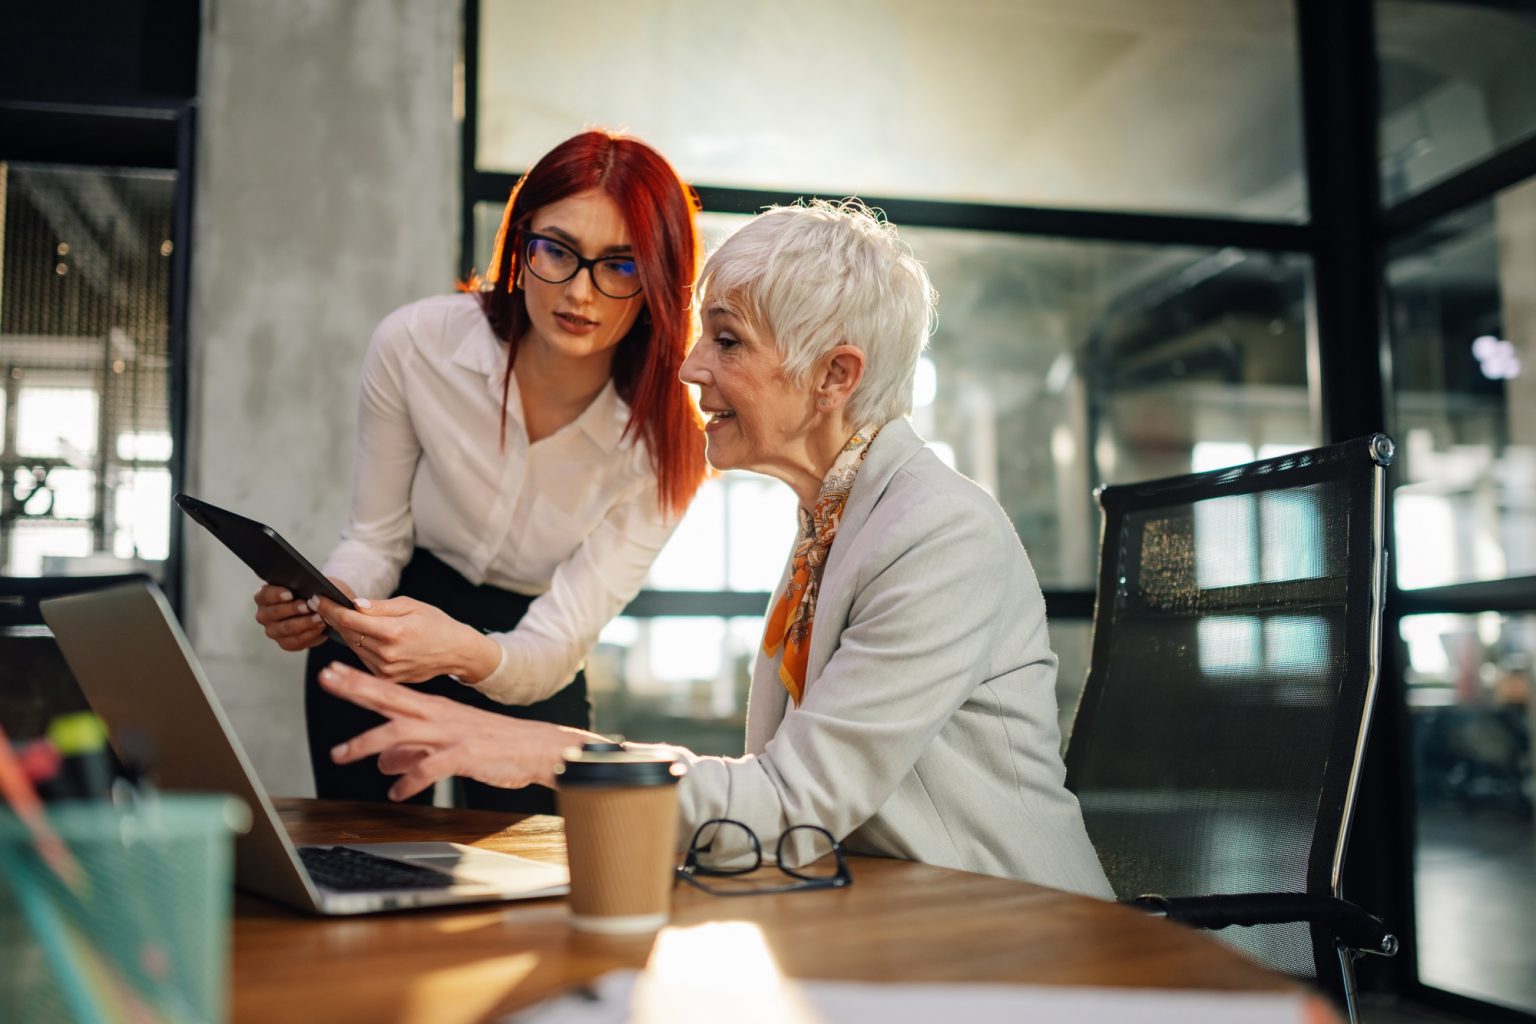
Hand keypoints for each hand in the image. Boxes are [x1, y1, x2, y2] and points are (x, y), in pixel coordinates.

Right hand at [254, 577, 355, 650]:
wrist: (317, 610)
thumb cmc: (307, 595)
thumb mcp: (306, 585)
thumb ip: (303, 584)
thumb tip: (311, 589)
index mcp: (264, 597)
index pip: (265, 594)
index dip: (276, 594)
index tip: (290, 594)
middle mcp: (264, 615)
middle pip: (274, 613)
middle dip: (292, 609)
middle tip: (307, 607)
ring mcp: (273, 630)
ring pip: (285, 628)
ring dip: (303, 623)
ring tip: (318, 618)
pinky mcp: (285, 643)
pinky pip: (295, 641)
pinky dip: (309, 634)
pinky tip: (319, 628)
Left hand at [313, 594, 502, 684]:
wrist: (456, 652)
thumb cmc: (437, 625)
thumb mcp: (412, 606)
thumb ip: (381, 606)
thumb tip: (355, 605)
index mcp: (393, 632)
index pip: (350, 619)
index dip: (330, 608)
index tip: (317, 599)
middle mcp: (387, 654)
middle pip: (348, 633)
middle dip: (333, 618)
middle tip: (322, 605)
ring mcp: (386, 669)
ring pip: (353, 646)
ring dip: (345, 632)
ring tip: (340, 618)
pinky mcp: (386, 678)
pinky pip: (364, 658)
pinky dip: (360, 645)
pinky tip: (362, 635)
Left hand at [318, 662, 599, 799]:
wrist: (536, 748)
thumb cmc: (492, 744)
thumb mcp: (448, 743)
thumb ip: (412, 752)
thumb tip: (381, 764)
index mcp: (433, 708)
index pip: (389, 690)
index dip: (359, 680)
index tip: (331, 670)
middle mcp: (437, 716)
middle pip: (390, 697)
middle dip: (356, 688)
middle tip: (326, 677)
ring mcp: (450, 734)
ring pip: (401, 732)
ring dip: (368, 743)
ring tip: (340, 755)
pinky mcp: (464, 755)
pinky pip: (430, 768)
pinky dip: (409, 782)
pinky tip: (396, 794)